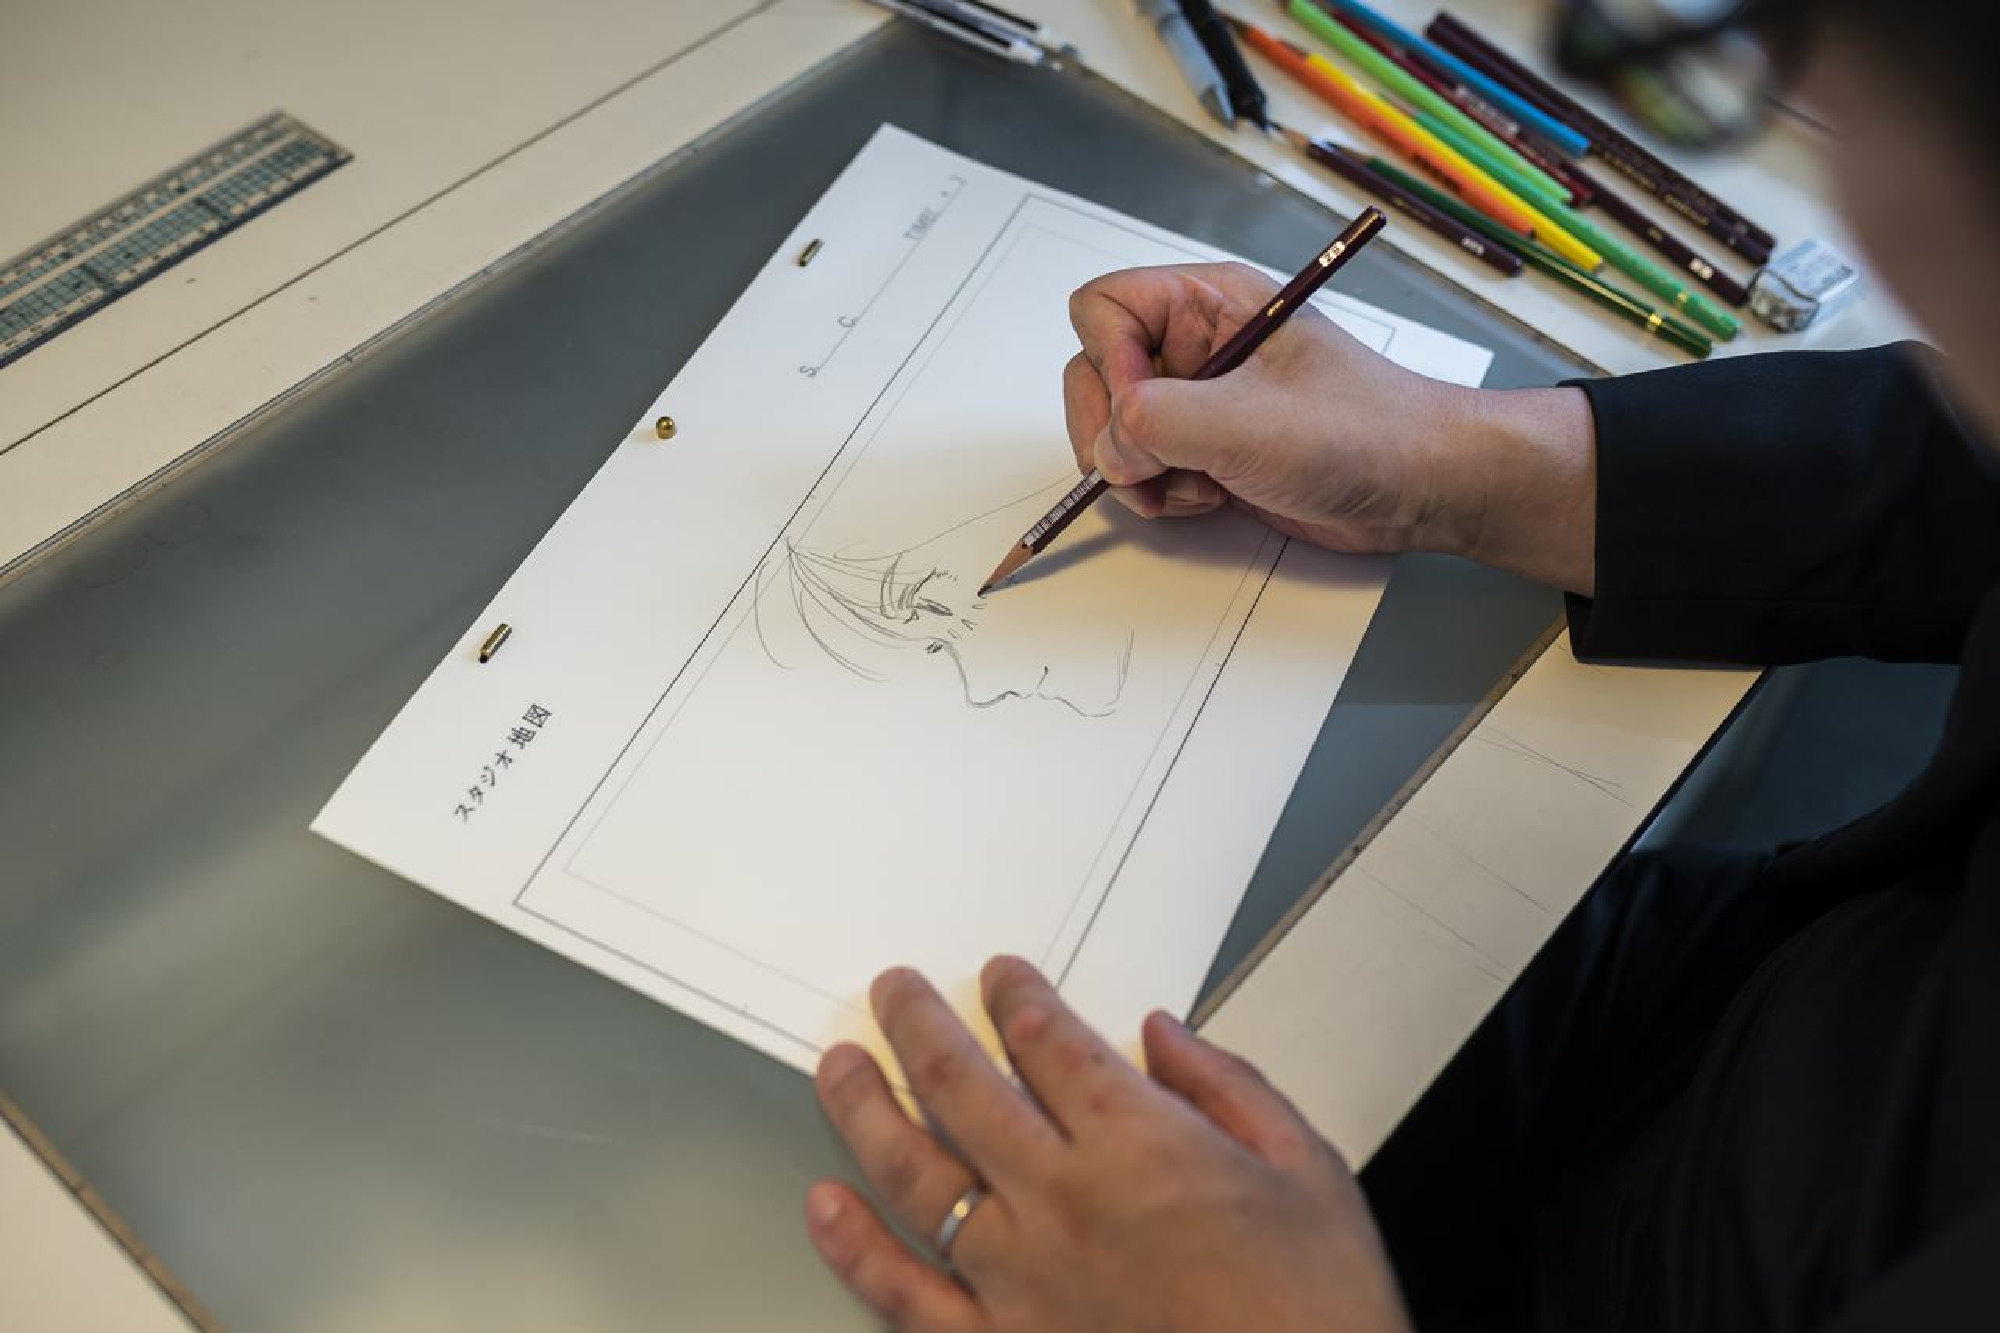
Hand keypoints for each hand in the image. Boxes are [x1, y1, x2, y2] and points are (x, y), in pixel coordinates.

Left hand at [803, 958, 1413, 1332]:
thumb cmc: (1319, 1314)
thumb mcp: (1309, 1172)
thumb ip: (1230, 1089)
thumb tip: (1167, 1036)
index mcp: (1137, 1144)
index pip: (1047, 1040)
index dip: (1015, 996)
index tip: (1001, 979)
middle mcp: (1061, 1200)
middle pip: (960, 1084)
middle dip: (918, 1023)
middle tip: (894, 991)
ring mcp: (1019, 1278)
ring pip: (914, 1172)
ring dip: (864, 1108)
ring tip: (840, 1067)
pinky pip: (904, 1293)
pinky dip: (855, 1248)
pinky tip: (826, 1208)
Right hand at [1062, 262, 1598, 592]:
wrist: (1422, 488)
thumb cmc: (1361, 433)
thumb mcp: (1247, 421)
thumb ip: (1156, 423)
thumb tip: (1108, 449)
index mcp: (1208, 303)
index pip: (1102, 309)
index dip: (1107, 362)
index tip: (1144, 409)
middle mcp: (1196, 344)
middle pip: (1095, 373)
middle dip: (1112, 431)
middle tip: (1148, 466)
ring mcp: (1201, 400)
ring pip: (1114, 429)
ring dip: (1137, 470)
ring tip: (1190, 486)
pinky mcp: (1209, 449)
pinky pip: (1145, 468)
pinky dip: (1159, 492)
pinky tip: (1209, 499)